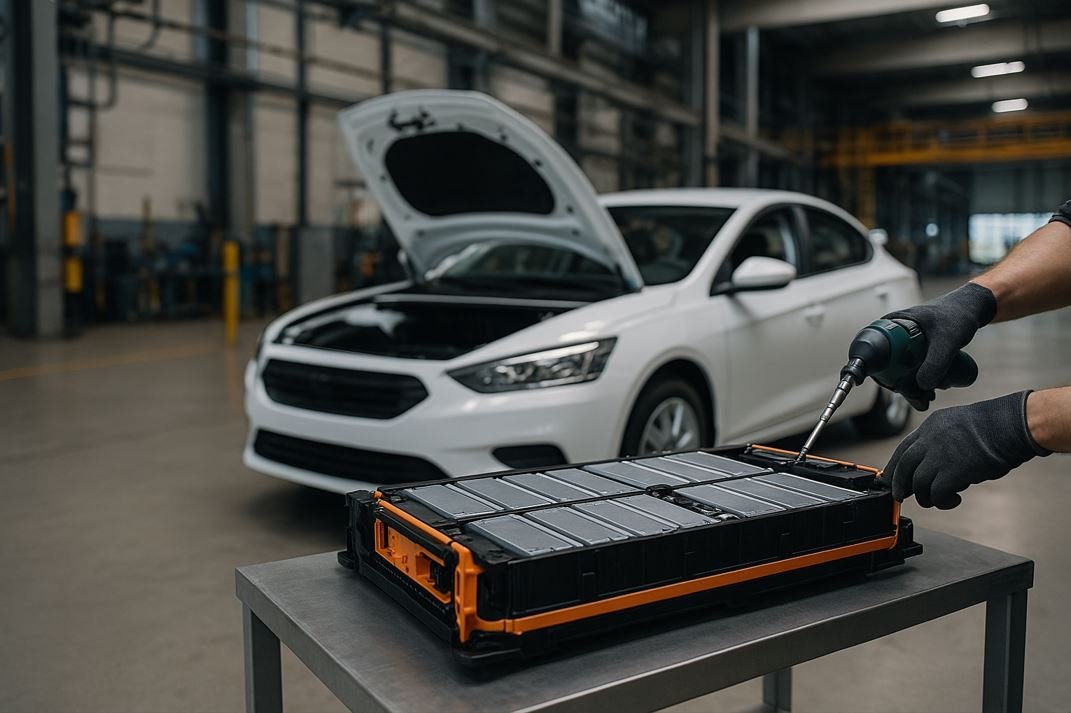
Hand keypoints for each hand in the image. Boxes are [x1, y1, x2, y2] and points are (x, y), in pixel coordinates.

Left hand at [882, 391, 1049, 508]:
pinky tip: (953, 500)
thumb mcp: (958, 426)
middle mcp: (929, 440)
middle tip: (901, 496)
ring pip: (918, 484)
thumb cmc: (994, 427)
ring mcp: (938, 456)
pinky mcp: (951, 472)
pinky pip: (936, 494)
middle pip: (903, 467)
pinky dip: (942, 502)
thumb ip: (943, 442)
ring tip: (938, 500)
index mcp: (930, 427)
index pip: (903, 449)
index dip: (894, 466)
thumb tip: (936, 464)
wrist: (1010, 426)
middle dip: (900, 484)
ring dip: (925, 497)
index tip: (890, 479)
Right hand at [883, 282, 995, 408]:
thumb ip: (937, 363)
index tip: (902, 388)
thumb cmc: (957, 316)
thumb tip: (922, 386)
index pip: (877, 354)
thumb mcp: (948, 341)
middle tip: (925, 397)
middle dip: (905, 386)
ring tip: (932, 394)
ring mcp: (904, 341)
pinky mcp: (915, 348)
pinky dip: (918, 380)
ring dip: (913, 385)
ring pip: (902, 369)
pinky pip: (911, 367)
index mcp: (891, 325)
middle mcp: (893, 333)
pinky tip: (929, 390)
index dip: (885, 373)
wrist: (972, 308)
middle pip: (889, 366)